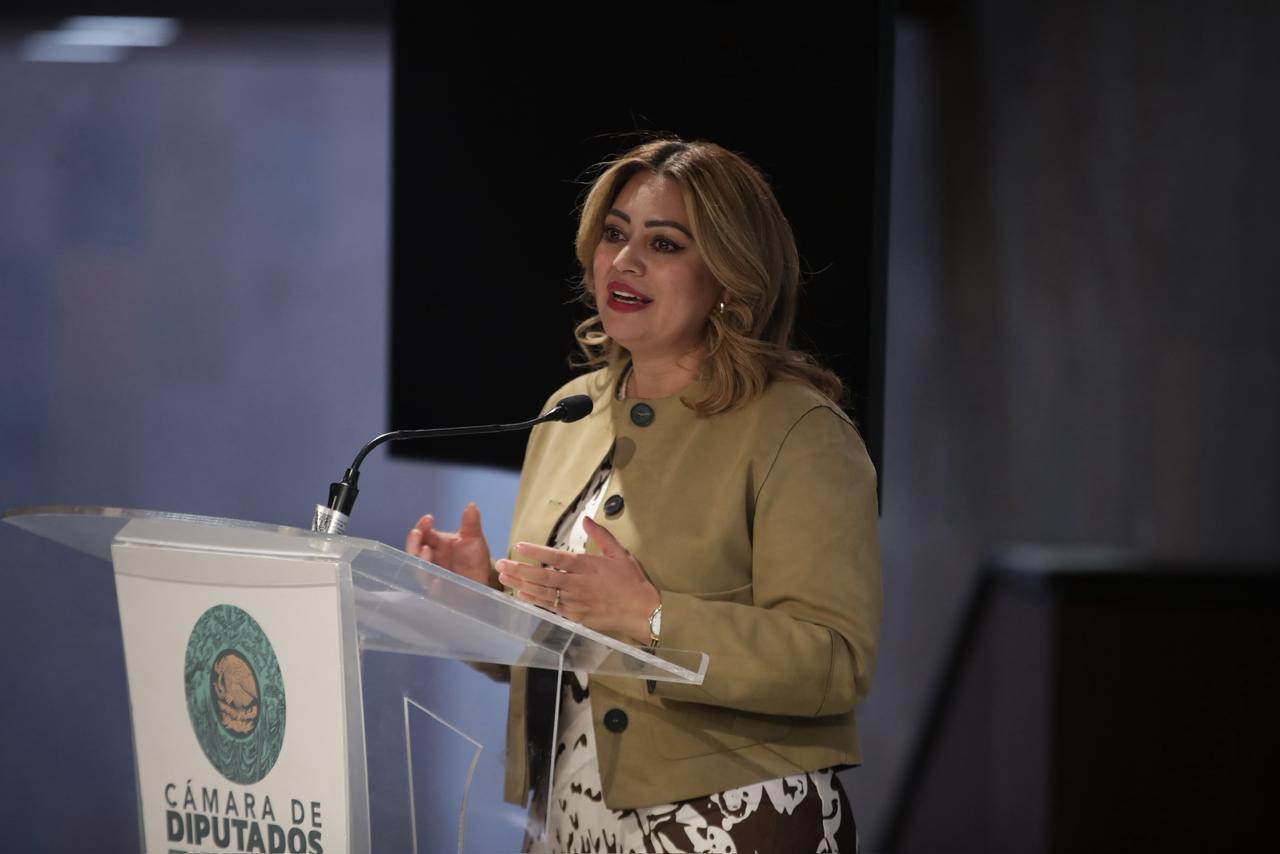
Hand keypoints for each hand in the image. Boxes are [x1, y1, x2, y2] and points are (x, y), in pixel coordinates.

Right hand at [405, 502, 492, 586]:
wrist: (484, 580)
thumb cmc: (474, 557)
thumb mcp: (474, 538)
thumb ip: (471, 524)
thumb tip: (472, 505)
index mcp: (435, 544)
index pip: (422, 533)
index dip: (422, 526)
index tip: (429, 518)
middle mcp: (430, 560)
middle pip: (414, 552)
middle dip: (413, 543)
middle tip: (417, 533)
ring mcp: (433, 576)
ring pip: (419, 571)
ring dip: (421, 561)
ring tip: (426, 551)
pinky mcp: (440, 593)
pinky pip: (434, 592)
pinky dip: (435, 587)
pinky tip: (438, 581)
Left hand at [496, 516, 660, 642]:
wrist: (642, 611)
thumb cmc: (632, 581)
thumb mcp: (620, 553)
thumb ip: (601, 535)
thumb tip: (586, 519)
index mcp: (586, 565)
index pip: (555, 556)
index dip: (535, 551)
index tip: (519, 546)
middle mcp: (576, 583)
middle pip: (542, 575)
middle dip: (519, 569)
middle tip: (500, 563)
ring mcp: (574, 601)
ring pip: (542, 591)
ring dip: (521, 584)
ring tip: (504, 577)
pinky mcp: (575, 615)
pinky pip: (550, 606)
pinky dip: (535, 600)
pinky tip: (523, 594)